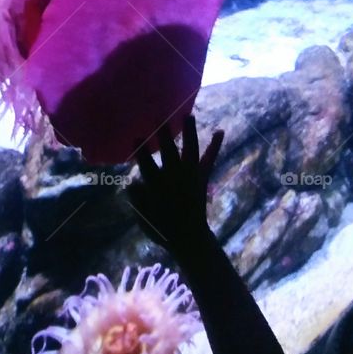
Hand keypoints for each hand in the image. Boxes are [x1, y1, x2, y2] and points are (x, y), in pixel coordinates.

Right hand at [128, 115, 222, 259]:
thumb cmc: (162, 229)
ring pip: (190, 150)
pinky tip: (219, 131)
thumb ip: (137, 199)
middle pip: (169, 152)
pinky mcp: (202, 178)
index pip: (147, 165)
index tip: (136, 136)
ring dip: (189, 132)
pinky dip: (214, 146)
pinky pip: (209, 159)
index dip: (142, 151)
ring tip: (188, 115)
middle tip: (160, 117)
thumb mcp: (143, 217)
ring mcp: (191, 176)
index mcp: (158, 187)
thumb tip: (132, 183)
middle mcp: (176, 178)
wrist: (190, 238)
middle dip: (164, 135)